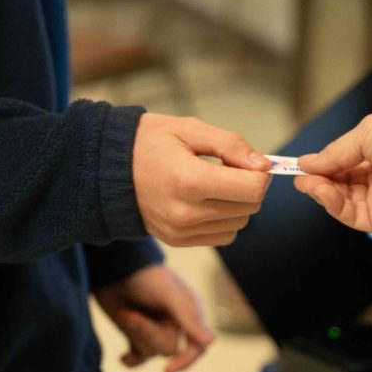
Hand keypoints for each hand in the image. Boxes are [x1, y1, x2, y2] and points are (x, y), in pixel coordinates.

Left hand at [94, 263, 213, 371]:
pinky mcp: (137, 333)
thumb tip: (211, 342)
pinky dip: (131, 360)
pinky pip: (139, 358)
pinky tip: (123, 357)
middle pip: (169, 349)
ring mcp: (155, 329)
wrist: (113, 266)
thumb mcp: (168, 295)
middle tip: (130, 313)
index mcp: (190, 311)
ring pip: (151, 352)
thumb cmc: (144, 275)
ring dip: (135, 334)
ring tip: (125, 312)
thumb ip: (189, 318)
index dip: (186, 360)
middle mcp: (175, 322)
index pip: (197, 346)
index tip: (168, 370)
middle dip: (147, 333)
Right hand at [133, 115, 271, 246]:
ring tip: (214, 183)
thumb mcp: (190, 129)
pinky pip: (223, 236)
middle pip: (250, 207)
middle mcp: (186, 213)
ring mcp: (181, 231)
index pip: (252, 189)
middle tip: (229, 168)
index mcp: (189, 180)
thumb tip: (264, 165)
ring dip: (238, 203)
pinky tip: (207, 200)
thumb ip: (231, 145)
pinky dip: (225, 219)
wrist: (108, 169)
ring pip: (239, 223)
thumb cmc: (149, 142)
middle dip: (250, 186)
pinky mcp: (178, 241)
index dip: (260, 174)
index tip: (248, 162)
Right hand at [295, 114, 371, 234]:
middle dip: (320, 179)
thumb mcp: (366, 133)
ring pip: (344, 200)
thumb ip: (335, 151)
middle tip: (299, 177)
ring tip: (308, 183)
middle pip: (343, 182)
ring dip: (322, 191)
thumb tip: (307, 163)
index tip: (302, 165)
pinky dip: (334, 205)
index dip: (325, 163)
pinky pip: (353, 215)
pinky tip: (322, 192)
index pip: (348, 161)